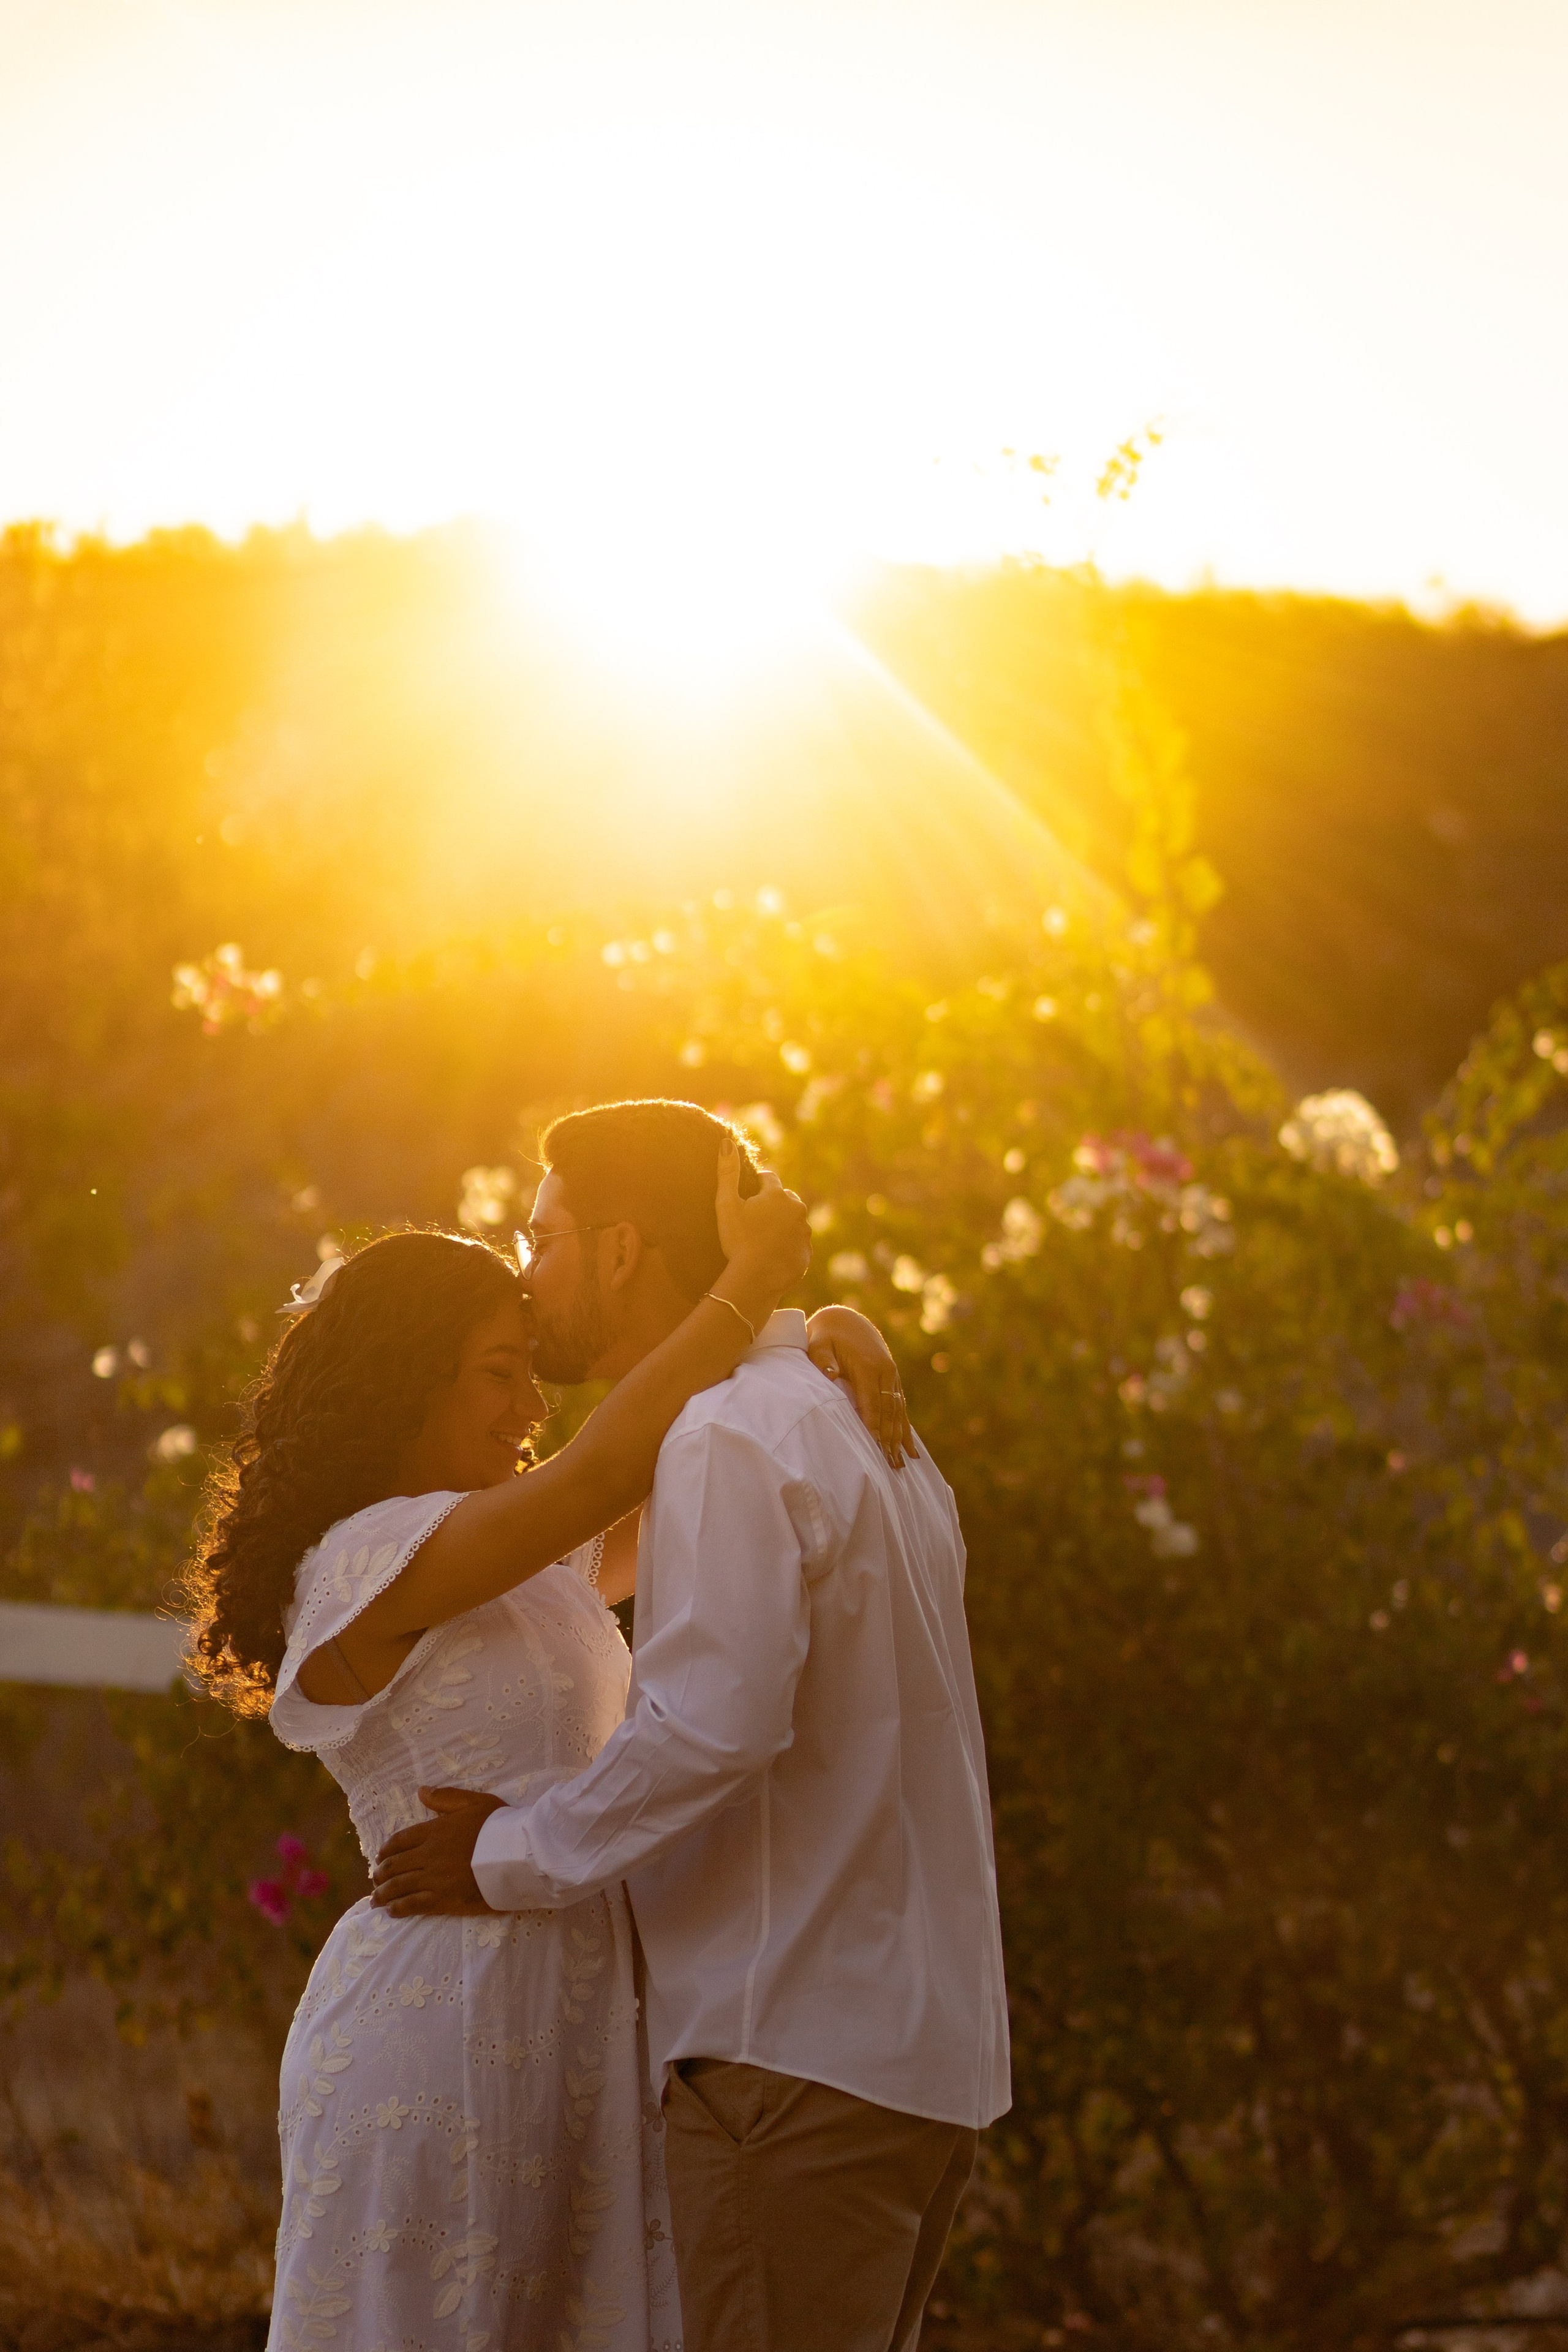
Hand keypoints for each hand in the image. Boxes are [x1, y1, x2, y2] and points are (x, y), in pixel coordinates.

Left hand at [371, 1786, 504, 1916]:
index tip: (379, 1857)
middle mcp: (428, 1856)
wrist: (516, 1856)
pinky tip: (391, 1911)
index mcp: (434, 1831)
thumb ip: (445, 1797)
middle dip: (381, 1874)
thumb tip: (421, 1791)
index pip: (400, 1841)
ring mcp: (434, 1880)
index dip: (386, 1850)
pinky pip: (413, 1905)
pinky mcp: (443, 1901)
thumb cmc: (498, 1826)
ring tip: (376, 1899)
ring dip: (383, 1893)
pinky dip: (398, 1908)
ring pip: (399, 1887)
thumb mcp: (474, 1802)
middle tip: (375, 1879)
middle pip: (395, 1866)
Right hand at [714, 1143, 810, 1291]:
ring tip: (763, 1236)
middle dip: (773, 1202)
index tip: (747, 1194)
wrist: (756, 1278)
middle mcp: (797, 1209)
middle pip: (784, 1198)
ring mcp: (804, 1232)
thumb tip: (727, 1142)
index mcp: (777, 1194)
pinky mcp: (807, 1252)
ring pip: (793, 1220)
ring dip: (782, 1223)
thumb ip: (727, 1172)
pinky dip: (788, 1243)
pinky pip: (797, 1242)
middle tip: (754, 1217)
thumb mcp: (727, 1204)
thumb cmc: (738, 1239)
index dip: (756, 1183)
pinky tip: (773, 1252)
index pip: (768, 1178)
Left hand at [806, 1306, 914, 1466]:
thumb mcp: (818, 1343)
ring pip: (898, 1411)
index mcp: (868, 1365)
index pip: (871, 1401)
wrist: (845, 1320)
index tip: (875, 1446)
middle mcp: (885, 1371)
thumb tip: (830, 1375)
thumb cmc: (826, 1336)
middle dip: (889, 1438)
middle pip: (889, 1411)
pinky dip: (905, 1428)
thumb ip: (822, 1360)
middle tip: (890, 1465)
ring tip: (901, 1463)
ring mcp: (892, 1375)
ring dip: (899, 1438)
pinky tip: (911, 1448)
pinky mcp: (893, 1379)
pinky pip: (901, 1407)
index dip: (873, 1424)